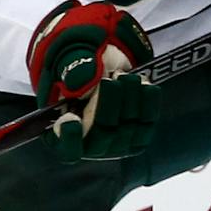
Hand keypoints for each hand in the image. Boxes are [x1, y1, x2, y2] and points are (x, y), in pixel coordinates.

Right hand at [27, 1, 159, 160]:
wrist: (105, 64)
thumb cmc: (78, 65)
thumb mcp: (68, 60)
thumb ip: (72, 69)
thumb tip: (83, 84)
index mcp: (62, 134)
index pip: (68, 150)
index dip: (70, 139)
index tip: (71, 117)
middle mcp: (90, 144)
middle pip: (102, 134)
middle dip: (108, 105)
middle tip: (110, 80)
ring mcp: (117, 144)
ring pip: (127, 129)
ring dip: (129, 100)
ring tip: (126, 76)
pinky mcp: (139, 135)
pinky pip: (147, 123)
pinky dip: (148, 103)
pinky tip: (146, 85)